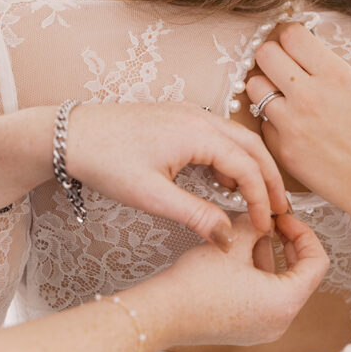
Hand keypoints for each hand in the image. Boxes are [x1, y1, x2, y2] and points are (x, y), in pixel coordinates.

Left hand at [67, 102, 288, 248]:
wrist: (70, 135)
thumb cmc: (106, 162)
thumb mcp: (152, 197)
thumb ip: (196, 216)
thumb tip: (228, 238)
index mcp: (198, 134)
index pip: (248, 168)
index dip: (262, 200)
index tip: (265, 227)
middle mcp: (199, 117)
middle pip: (253, 148)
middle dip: (270, 181)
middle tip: (280, 211)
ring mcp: (190, 113)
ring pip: (238, 139)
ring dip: (253, 168)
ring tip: (258, 200)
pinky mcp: (179, 117)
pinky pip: (219, 135)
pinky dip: (232, 159)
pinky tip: (223, 184)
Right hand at [155, 213, 328, 346]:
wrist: (161, 314)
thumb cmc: (194, 286)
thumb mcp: (233, 242)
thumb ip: (257, 225)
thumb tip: (264, 219)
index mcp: (285, 303)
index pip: (316, 263)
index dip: (305, 234)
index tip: (286, 220)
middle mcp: (280, 322)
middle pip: (302, 276)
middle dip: (288, 244)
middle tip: (272, 223)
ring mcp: (263, 329)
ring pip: (281, 286)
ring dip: (270, 257)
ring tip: (249, 235)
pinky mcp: (247, 329)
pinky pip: (265, 298)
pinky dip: (258, 275)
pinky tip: (238, 256)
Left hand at [245, 24, 350, 212]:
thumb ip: (327, 73)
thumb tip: (301, 58)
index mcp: (335, 74)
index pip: (291, 34)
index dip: (291, 41)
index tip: (296, 50)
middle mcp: (309, 94)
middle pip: (265, 54)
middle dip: (271, 59)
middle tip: (282, 72)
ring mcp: (292, 123)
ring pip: (254, 86)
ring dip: (265, 90)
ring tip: (283, 101)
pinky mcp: (282, 149)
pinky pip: (262, 124)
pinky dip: (273, 124)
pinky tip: (293, 133)